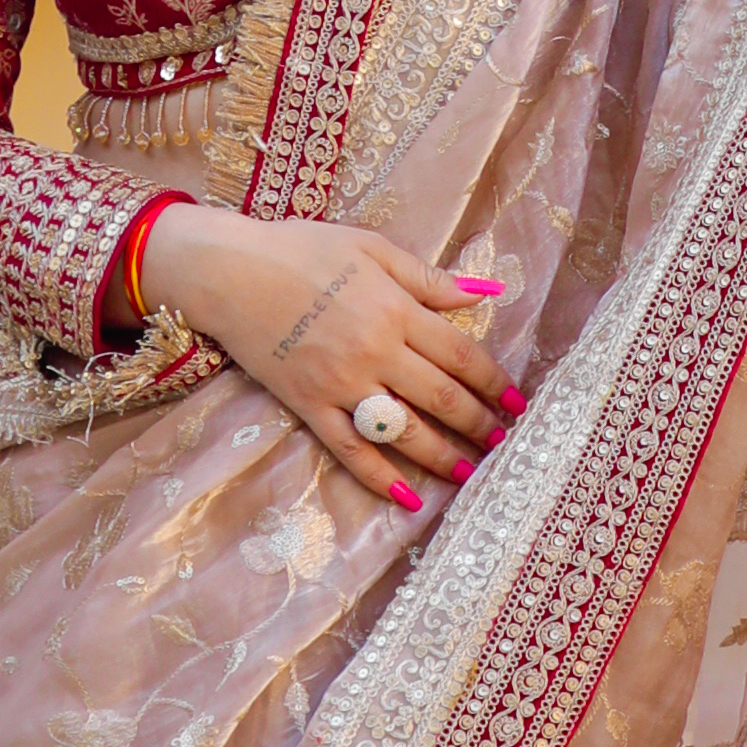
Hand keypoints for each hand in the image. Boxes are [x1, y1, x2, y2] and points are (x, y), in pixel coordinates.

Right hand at [140, 209, 520, 513]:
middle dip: (478, 423)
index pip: (461, 355)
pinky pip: (350, 450)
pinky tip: (407, 499)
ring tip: (470, 471)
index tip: (516, 403)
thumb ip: (428, 276)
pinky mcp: (309, 405)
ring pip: (404, 430)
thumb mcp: (371, 247)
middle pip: (441, 397)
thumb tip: (485, 291)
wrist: (229, 270)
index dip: (494, 383)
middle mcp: (376, 351)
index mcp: (396, 309)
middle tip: (503, 443)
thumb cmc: (302, 249)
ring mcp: (341, 383)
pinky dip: (380, 477)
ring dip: (443, 455)